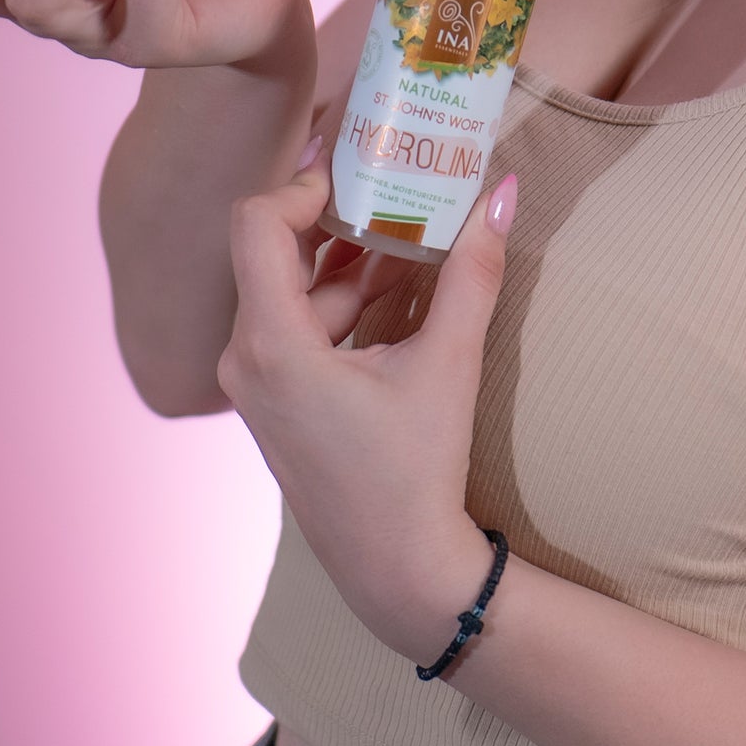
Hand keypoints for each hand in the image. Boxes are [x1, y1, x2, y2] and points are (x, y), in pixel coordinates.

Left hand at [216, 144, 515, 666]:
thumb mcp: (449, 362)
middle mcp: (244, 359)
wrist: (395, 569)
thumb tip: (501, 191)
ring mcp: (252, 384)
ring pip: (287, 290)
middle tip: (394, 190)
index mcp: (273, 344)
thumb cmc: (415, 470)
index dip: (303, 186)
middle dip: (337, 220)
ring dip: (346, 263)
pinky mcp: (271, 401)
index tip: (361, 176)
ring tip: (412, 242)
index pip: (256, 223)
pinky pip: (293, 326)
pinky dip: (339, 302)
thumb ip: (473, 270)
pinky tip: (399, 294)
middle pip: (272, 251)